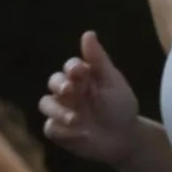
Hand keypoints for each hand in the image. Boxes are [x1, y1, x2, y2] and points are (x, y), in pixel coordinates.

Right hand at [41, 32, 140, 163]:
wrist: (125, 138)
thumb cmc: (120, 106)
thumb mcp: (113, 82)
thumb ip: (99, 60)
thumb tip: (88, 33)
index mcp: (81, 77)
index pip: (70, 66)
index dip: (73, 68)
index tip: (80, 72)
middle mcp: (67, 92)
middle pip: (53, 82)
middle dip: (59, 85)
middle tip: (69, 91)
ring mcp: (61, 111)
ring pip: (46, 104)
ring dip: (58, 110)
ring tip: (75, 120)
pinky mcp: (59, 132)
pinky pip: (50, 128)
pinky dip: (63, 132)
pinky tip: (81, 135)